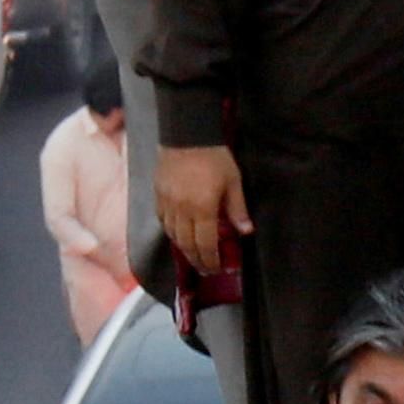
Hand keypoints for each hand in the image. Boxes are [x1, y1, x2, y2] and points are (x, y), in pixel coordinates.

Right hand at [156, 141, 248, 280]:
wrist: (186, 134)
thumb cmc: (214, 156)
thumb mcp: (233, 181)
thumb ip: (237, 209)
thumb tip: (246, 231)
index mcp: (202, 208)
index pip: (206, 244)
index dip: (210, 260)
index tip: (215, 269)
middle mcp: (182, 210)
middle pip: (187, 244)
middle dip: (196, 260)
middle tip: (205, 269)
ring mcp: (167, 203)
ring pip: (172, 235)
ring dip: (183, 248)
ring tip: (192, 256)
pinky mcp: (157, 195)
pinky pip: (162, 221)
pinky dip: (170, 232)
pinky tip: (177, 235)